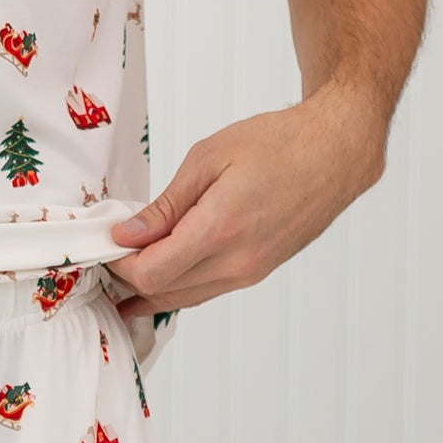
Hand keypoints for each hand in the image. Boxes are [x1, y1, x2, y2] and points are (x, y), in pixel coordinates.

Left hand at [103, 89, 385, 313]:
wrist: (336, 152)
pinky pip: (206, 291)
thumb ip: (166, 205)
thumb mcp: (208, 158)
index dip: (120, 265)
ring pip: (184, 299)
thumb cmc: (278, 143)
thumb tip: (128, 235)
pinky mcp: (257, 273)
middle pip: (163, 292)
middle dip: (129, 279)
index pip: (150, 273)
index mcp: (220, 228)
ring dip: (151, 290)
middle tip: (109, 256)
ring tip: (127, 270)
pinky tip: (163, 272)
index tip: (106, 244)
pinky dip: (178, 286)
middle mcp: (236, 261)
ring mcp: (250, 272)